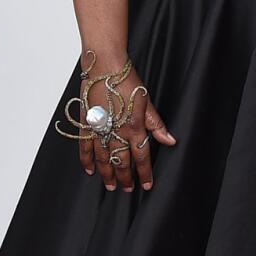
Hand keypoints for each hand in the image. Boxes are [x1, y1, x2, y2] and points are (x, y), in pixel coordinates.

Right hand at [77, 54, 176, 191]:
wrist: (104, 66)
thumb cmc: (126, 80)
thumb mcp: (146, 101)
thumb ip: (156, 124)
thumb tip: (170, 140)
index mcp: (134, 127)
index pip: (141, 157)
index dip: (144, 173)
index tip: (146, 185)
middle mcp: (116, 132)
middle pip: (121, 161)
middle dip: (125, 178)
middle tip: (127, 189)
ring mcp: (100, 129)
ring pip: (103, 158)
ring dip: (107, 174)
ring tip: (110, 186)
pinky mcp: (86, 123)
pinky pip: (85, 146)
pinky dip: (86, 160)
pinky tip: (90, 170)